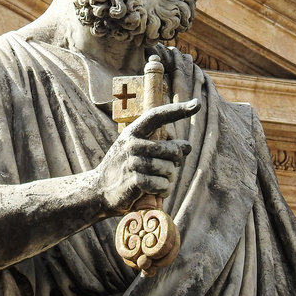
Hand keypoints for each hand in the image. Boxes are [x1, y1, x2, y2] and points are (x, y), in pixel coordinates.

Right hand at [94, 99, 199, 215]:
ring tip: (156, 182)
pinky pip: (163, 185)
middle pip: (173, 150)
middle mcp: (132, 143)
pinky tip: (154, 192)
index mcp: (133, 132)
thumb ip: (162, 147)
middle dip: (175, 164)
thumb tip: (187, 146)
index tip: (197, 103)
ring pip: (169, 170)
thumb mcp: (138, 152)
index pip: (157, 116)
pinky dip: (163, 191)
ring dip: (168, 180)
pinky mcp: (134, 180)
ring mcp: (132, 161)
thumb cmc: (125, 168)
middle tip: (166, 171)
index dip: (178, 110)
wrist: (99, 190)